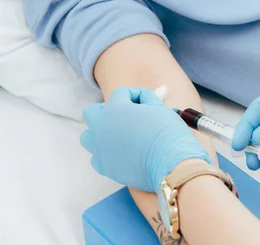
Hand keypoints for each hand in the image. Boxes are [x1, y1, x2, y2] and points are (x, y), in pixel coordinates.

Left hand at [80, 87, 211, 192]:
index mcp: (116, 108)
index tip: (146, 102)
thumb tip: (143, 98)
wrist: (170, 164)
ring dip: (100, 132)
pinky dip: (106, 153)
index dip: (135, 95)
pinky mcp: (103, 166)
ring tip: (119, 135)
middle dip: (107, 110)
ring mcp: (99, 148)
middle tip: (125, 116)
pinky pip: (97, 156)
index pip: (120, 94)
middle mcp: (102, 127)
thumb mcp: (160, 108)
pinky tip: (122, 153)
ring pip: (88, 136)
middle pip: (92, 112)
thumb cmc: (168, 133)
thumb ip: (147, 99)